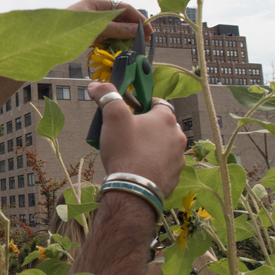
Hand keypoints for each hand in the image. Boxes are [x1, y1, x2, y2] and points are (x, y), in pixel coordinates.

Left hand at [67, 0, 152, 41]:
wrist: (43, 40)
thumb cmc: (66, 29)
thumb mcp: (95, 29)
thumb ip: (116, 29)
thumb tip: (137, 30)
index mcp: (97, 2)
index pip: (124, 7)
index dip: (138, 19)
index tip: (149, 31)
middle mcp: (95, 8)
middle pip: (120, 16)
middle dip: (133, 26)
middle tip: (146, 40)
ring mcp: (91, 19)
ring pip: (114, 25)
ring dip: (125, 34)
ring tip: (136, 45)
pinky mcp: (86, 31)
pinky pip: (105, 33)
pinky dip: (114, 39)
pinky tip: (121, 46)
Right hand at [87, 82, 185, 196]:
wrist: (134, 190)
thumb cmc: (126, 150)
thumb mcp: (113, 118)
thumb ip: (106, 96)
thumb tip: (95, 84)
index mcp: (166, 119)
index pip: (159, 103)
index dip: (144, 104)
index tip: (132, 110)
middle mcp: (178, 136)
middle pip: (162, 125)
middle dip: (148, 126)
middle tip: (129, 133)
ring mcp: (178, 158)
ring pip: (165, 145)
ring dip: (153, 146)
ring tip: (133, 153)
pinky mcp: (175, 176)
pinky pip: (164, 165)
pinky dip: (154, 164)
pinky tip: (139, 169)